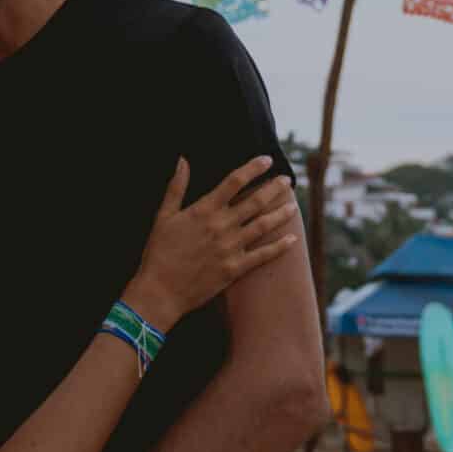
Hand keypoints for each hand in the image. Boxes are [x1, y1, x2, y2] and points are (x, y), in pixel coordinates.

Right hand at [130, 158, 296, 329]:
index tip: (267, 160)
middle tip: (287, 180)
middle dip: (273, 188)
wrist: (160, 290)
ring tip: (293, 205)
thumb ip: (176, 187)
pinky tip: (292, 239)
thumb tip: (182, 160)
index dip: (253, 168)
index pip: (234, 181)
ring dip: (281, 214)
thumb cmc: (159, 252)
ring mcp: (230, 248)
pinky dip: (280, 247)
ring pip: (263, 226)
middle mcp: (221, 226)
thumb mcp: (164, 216)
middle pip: (255, 201)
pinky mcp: (235, 269)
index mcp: (204, 210)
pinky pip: (263, 255)